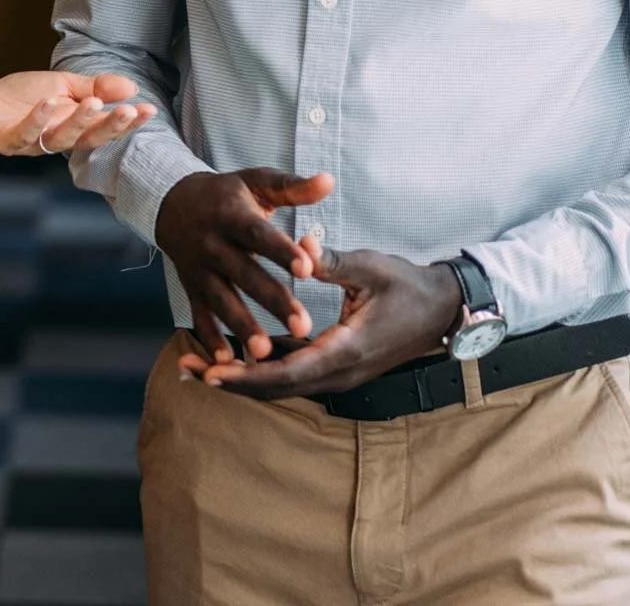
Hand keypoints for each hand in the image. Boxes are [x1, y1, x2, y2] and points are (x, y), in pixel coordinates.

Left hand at [0, 71, 155, 157]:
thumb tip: (132, 87)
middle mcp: (56, 138)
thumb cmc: (21, 100)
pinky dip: (36, 120)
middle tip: (128, 110)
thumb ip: (95, 87)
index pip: (105, 127)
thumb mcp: (62, 86)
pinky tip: (49, 103)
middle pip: (88, 138)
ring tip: (93, 103)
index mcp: (73, 126)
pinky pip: (23, 134)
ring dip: (78, 122)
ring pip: (60, 138)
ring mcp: (31, 140)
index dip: (127, 122)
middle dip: (110, 126)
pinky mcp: (5, 138)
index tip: (149, 110)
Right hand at [155, 168, 334, 363]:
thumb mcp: (256, 182)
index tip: (307, 268)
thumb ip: (292, 188)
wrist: (173, 203)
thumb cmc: (227, 194)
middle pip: (244, 274)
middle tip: (304, 326)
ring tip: (266, 354)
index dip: (281, 251)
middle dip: (273, 301)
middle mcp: (213, 243)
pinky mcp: (191, 287)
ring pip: (222, 300)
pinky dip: (211, 338)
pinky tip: (228, 361)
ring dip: (242, 326)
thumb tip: (328, 181)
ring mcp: (199, 268)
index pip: (258, 234)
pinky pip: (200, 315)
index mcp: (232, 215)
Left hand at [179, 245, 462, 398]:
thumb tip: (298, 243)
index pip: (288, 372)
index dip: (247, 374)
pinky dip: (260, 366)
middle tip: (188, 371)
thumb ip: (332, 260)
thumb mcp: (371, 268)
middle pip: (276, 386)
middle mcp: (338, 372)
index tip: (212, 372)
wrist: (441, 309)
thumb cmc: (407, 286)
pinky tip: (231, 358)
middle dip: (232, 381)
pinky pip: (291, 370)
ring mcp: (337, 372)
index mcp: (346, 351)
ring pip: (281, 382)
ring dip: (241, 376)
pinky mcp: (334, 363)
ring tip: (196, 367)